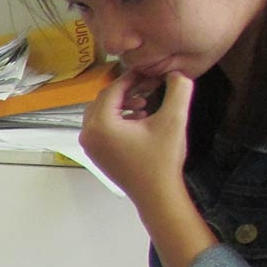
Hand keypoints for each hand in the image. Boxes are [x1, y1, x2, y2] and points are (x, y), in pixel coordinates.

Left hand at [80, 68, 192, 204]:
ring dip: (122, 105)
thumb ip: (178, 91)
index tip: (147, 72)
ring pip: (102, 113)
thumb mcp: (173, 120)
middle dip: (126, 91)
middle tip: (147, 88)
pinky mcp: (96, 154)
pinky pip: (101, 127)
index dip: (131, 78)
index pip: (113, 90)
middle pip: (104, 100)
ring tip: (145, 106)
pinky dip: (117, 119)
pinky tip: (139, 120)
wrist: (157, 194)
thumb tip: (177, 73)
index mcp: (100, 124)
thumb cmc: (162, 159)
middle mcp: (88, 134)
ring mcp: (89, 146)